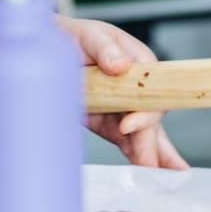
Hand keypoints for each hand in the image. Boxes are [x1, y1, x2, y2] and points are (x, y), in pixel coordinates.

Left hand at [60, 15, 189, 169]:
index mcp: (139, 64)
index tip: (127, 124)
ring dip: (154, 155)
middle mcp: (136, 89)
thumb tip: (120, 65)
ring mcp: (124, 109)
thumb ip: (105, 48)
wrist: (49, 48)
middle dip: (151, 143)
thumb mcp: (89, 35)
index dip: (144, 112)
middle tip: (150, 165)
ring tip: (162, 176)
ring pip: (145, 135)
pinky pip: (128, 142)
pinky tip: (150, 171)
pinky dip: (138, 156)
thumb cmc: (73, 36)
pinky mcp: (110, 123)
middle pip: (151, 119)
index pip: (152, 92)